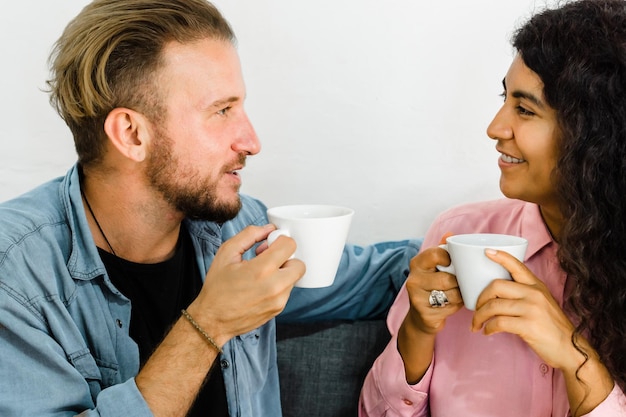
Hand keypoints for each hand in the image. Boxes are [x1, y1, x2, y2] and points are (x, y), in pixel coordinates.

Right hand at [190, 224, 304, 344]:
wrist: (213, 320)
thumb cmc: (217, 288)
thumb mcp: (226, 253)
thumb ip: (249, 235)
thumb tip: (267, 228)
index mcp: (261, 270)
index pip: (289, 245)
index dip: (279, 240)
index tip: (269, 244)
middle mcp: (274, 286)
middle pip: (299, 263)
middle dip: (286, 257)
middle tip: (269, 259)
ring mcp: (279, 300)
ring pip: (294, 277)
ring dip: (282, 271)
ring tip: (262, 274)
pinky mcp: (279, 309)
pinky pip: (288, 289)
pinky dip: (279, 284)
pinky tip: (261, 286)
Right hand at [398, 242, 463, 382]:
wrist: (421, 317)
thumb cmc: (432, 287)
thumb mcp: (434, 268)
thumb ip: (442, 250)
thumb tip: (450, 234)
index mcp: (416, 264)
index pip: (436, 254)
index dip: (450, 259)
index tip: (454, 264)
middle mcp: (413, 279)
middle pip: (447, 278)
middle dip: (458, 282)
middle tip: (459, 283)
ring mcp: (416, 297)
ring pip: (451, 294)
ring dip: (459, 295)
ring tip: (457, 294)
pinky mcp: (424, 313)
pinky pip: (450, 307)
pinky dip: (456, 306)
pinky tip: (452, 305)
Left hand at [471, 249, 578, 370]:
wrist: (570, 350)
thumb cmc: (552, 328)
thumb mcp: (542, 303)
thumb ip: (524, 294)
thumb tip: (496, 293)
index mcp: (536, 286)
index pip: (517, 265)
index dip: (500, 257)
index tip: (486, 252)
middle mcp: (534, 294)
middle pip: (496, 286)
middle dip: (480, 298)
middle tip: (476, 308)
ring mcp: (532, 309)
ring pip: (494, 305)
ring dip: (479, 316)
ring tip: (476, 324)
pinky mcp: (528, 326)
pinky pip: (499, 322)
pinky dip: (488, 328)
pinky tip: (487, 331)